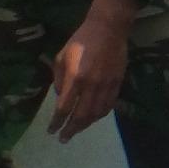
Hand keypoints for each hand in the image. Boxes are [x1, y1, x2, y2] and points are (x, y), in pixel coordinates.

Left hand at [48, 0, 136, 141]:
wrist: (109, 28)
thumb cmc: (81, 40)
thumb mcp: (62, 56)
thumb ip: (59, 79)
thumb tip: (61, 97)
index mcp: (75, 77)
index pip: (64, 108)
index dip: (57, 122)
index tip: (51, 130)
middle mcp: (91, 85)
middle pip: (81, 116)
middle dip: (71, 130)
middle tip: (63, 139)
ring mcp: (106, 85)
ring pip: (96, 114)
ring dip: (85, 125)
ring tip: (76, 130)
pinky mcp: (117, 83)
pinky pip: (108, 106)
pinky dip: (99, 115)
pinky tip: (92, 118)